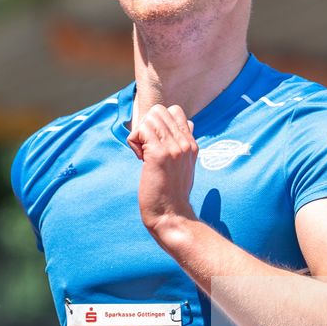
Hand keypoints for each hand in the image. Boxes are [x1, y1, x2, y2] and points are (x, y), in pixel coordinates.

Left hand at [128, 104, 197, 243]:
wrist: (171, 215)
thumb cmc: (173, 193)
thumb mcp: (186, 165)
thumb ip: (185, 144)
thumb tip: (188, 123)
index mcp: (192, 143)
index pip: (175, 111)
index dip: (159, 123)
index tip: (155, 143)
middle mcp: (185, 142)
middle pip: (159, 110)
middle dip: (147, 126)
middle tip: (147, 148)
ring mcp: (173, 147)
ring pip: (150, 117)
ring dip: (140, 133)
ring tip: (143, 153)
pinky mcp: (159, 154)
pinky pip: (140, 130)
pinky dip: (134, 142)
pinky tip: (140, 159)